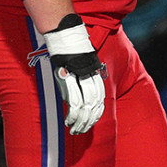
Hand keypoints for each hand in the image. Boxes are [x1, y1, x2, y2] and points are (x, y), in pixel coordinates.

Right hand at [44, 15, 105, 134]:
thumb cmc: (71, 52)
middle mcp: (91, 78)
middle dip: (89, 121)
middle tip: (81, 131)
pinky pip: (74, 102)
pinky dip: (73, 115)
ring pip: (86, 106)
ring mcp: (81, 79)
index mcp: (95, 75)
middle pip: (94, 105)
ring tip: (75, 131)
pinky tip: (69, 121)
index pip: (101, 99)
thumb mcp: (81, 66)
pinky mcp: (70, 79)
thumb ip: (83, 80)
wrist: (66, 35)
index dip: (97, 114)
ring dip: (81, 121)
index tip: (91, 123)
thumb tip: (80, 97)